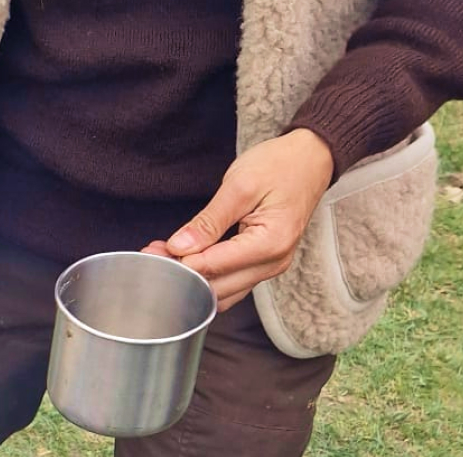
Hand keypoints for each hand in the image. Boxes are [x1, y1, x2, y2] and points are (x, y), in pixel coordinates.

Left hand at [142, 128, 335, 310]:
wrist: (311, 159)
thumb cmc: (280, 165)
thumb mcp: (240, 186)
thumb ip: (209, 221)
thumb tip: (179, 247)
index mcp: (271, 243)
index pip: (213, 268)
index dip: (179, 263)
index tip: (153, 252)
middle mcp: (274, 263)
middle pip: (216, 288)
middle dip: (181, 275)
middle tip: (152, 253)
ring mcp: (270, 267)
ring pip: (222, 292)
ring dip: (191, 279)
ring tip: (165, 255)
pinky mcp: (262, 265)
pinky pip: (230, 282)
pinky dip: (206, 275)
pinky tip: (185, 258)